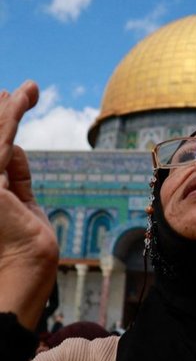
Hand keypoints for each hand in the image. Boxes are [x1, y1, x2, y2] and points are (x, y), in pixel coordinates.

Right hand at [0, 82, 58, 329]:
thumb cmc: (25, 246)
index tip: (7, 102)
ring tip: (29, 90)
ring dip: (9, 108)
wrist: (27, 270)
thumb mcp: (18, 202)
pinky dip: (12, 114)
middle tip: (11, 92)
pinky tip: (23, 98)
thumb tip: (11, 146)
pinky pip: (2, 138)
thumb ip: (14, 176)